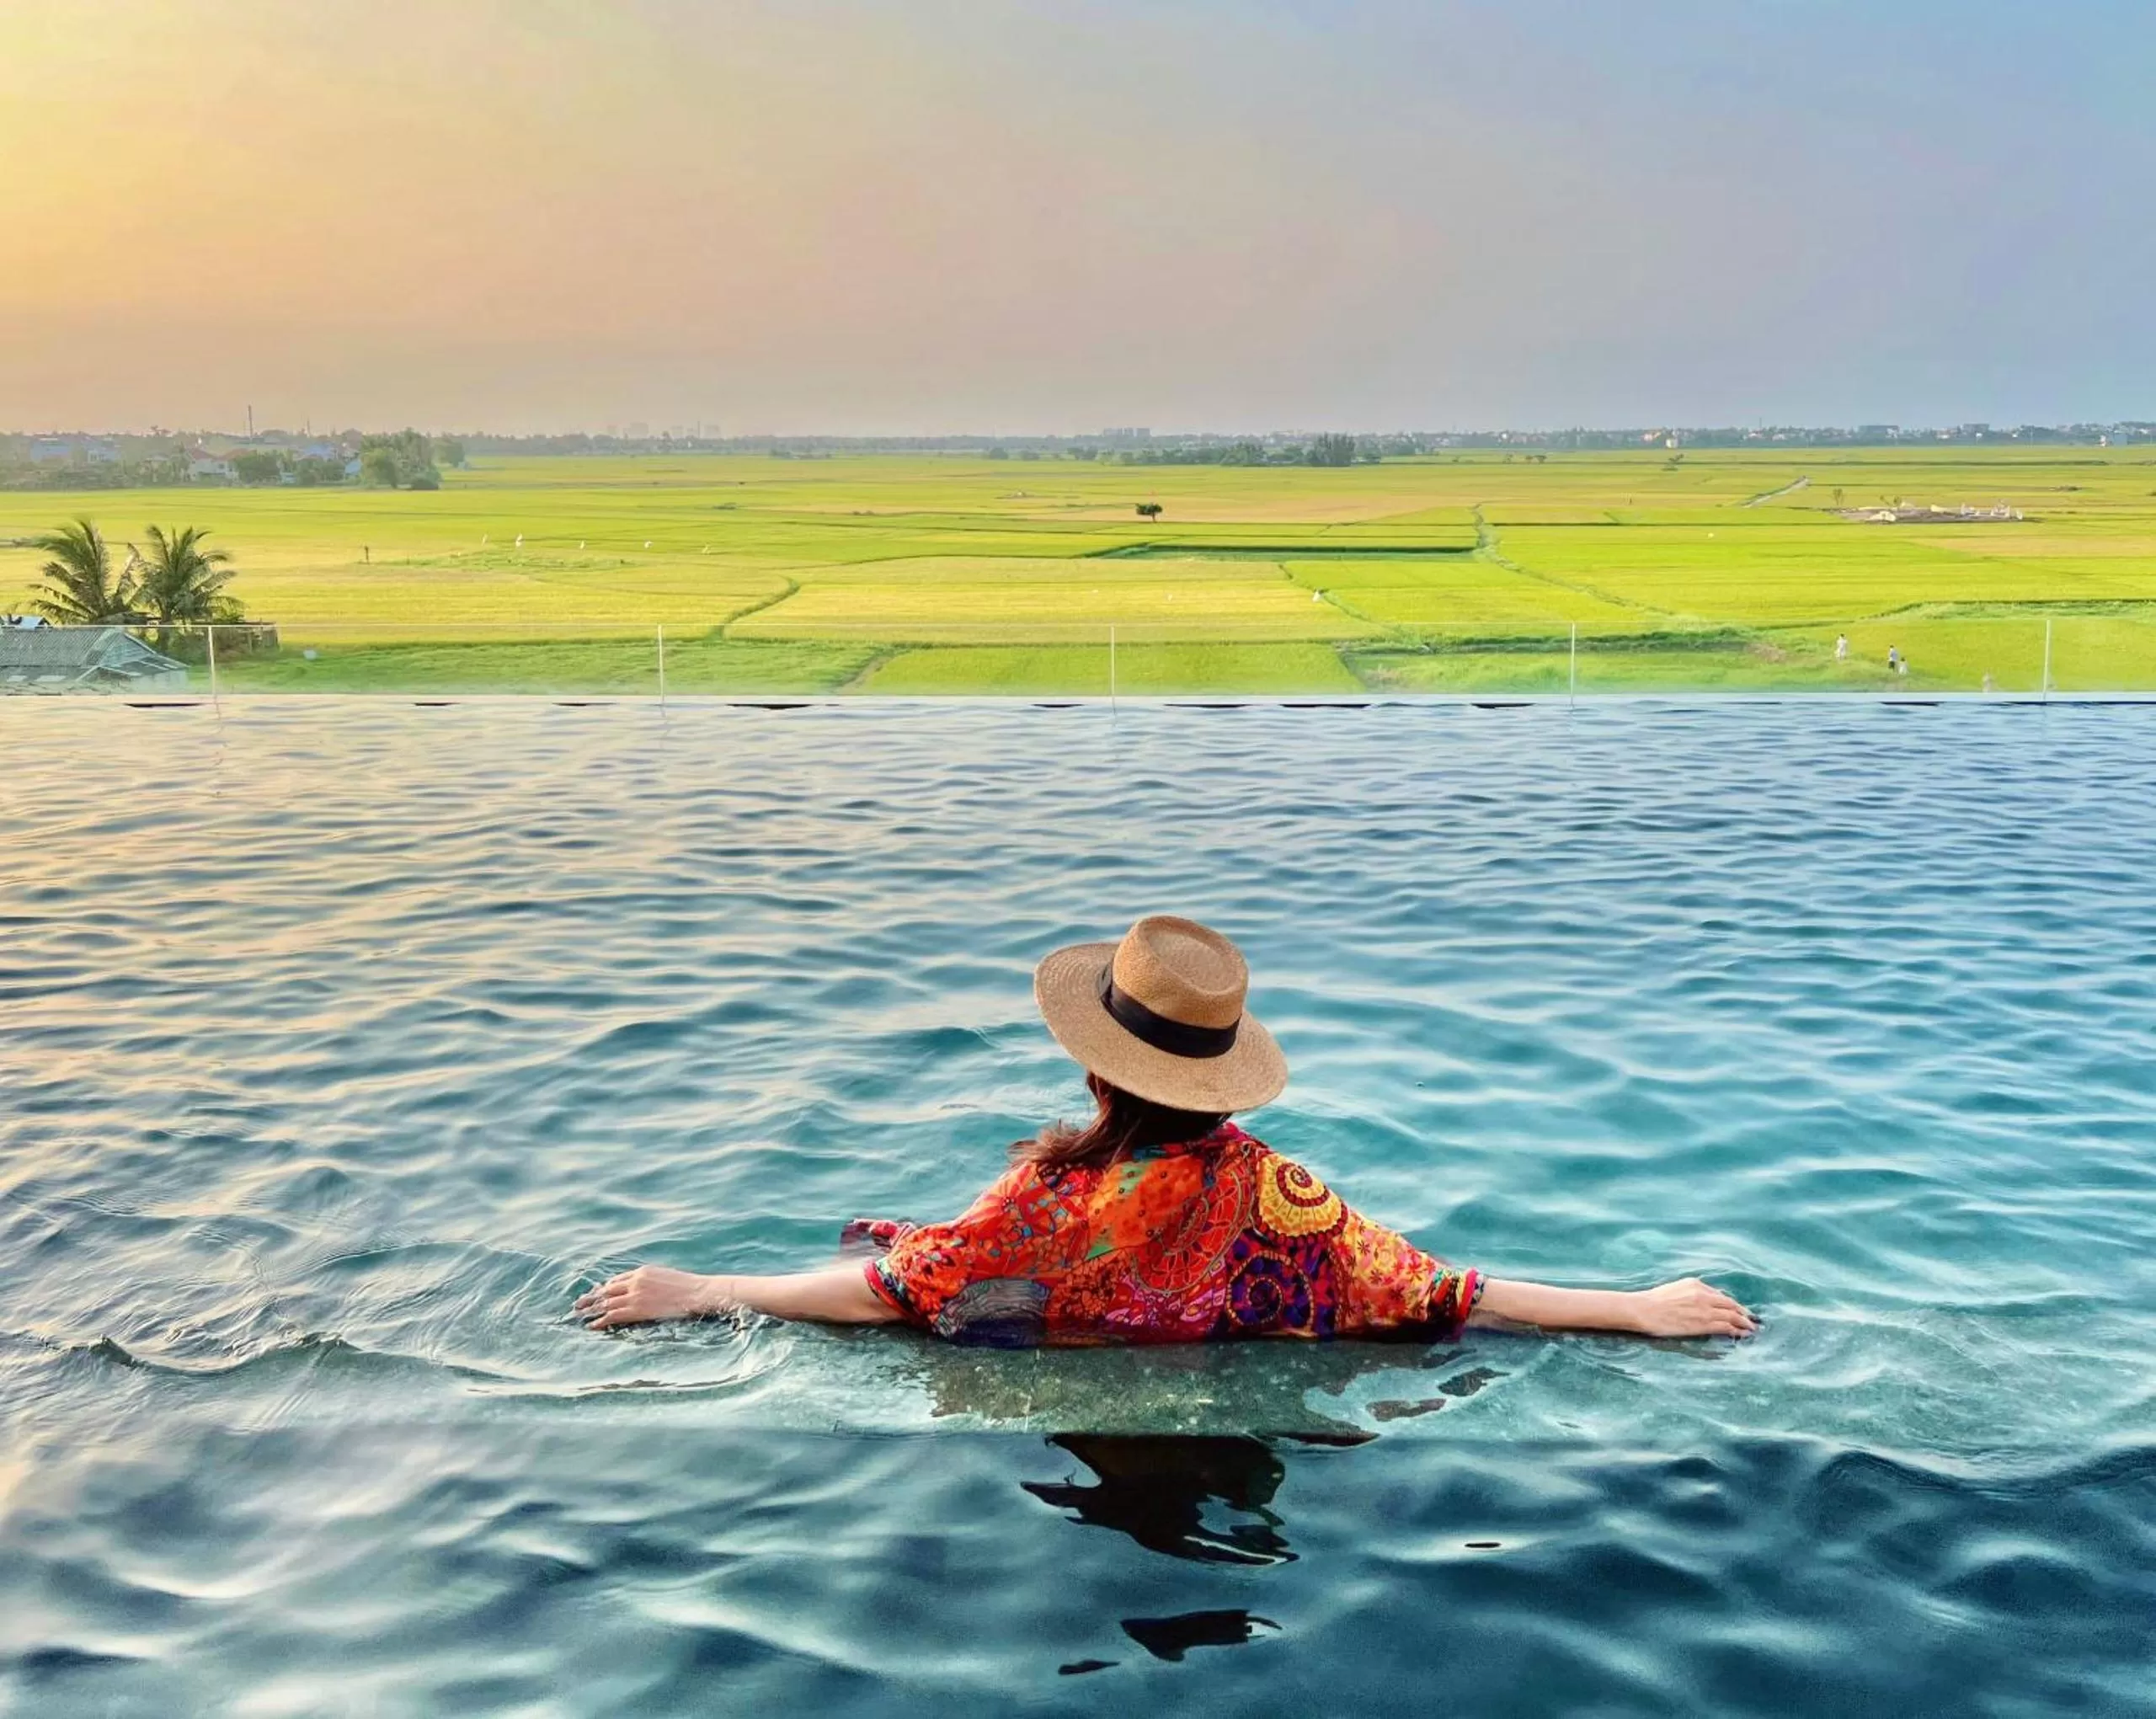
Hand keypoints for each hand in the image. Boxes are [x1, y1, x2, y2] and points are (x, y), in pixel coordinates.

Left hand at [575, 1265, 730, 1330]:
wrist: (697, 1292)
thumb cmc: (688, 1288)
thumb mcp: (666, 1277)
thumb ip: (652, 1282)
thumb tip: (645, 1291)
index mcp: (642, 1272)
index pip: (617, 1280)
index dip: (605, 1289)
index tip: (597, 1294)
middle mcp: (635, 1281)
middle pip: (607, 1290)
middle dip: (592, 1298)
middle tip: (579, 1304)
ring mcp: (635, 1294)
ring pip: (606, 1303)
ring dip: (591, 1310)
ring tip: (579, 1315)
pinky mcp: (637, 1308)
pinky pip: (613, 1315)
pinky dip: (600, 1320)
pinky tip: (592, 1326)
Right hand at [1626, 1277, 1756, 1338]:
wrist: (1643, 1309)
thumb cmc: (1652, 1301)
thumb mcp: (1673, 1289)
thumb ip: (1689, 1293)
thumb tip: (1699, 1303)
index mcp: (1695, 1284)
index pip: (1719, 1295)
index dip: (1732, 1304)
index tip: (1738, 1310)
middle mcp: (1703, 1294)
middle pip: (1730, 1304)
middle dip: (1743, 1312)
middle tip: (1751, 1320)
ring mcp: (1705, 1308)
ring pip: (1732, 1315)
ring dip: (1744, 1322)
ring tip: (1751, 1328)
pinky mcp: (1703, 1322)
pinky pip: (1726, 1326)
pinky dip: (1737, 1330)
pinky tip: (1742, 1334)